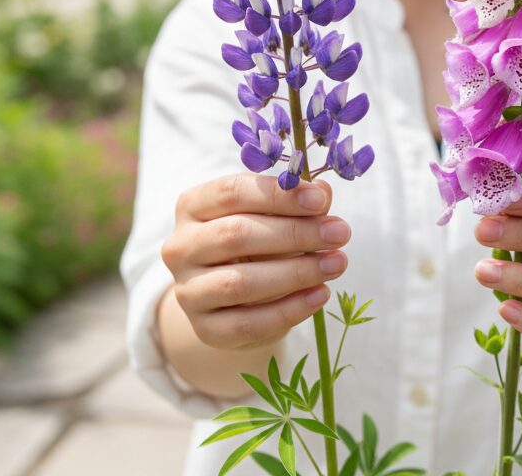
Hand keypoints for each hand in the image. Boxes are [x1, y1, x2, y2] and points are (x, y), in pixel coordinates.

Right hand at [161, 173, 350, 350]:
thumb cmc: (256, 240)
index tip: (321, 201)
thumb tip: (323, 192)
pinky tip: (320, 295)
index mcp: (193, 205)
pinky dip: (290, 309)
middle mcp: (181, 246)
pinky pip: (248, 323)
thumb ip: (295, 202)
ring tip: (337, 263)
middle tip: (340, 232)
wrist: (232, 297)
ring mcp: (188, 290)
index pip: (231, 192)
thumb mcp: (272, 214)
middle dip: (295, 233)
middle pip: (235, 235)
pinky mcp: (205, 329)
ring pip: (240, 282)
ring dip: (296, 272)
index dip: (278, 195)